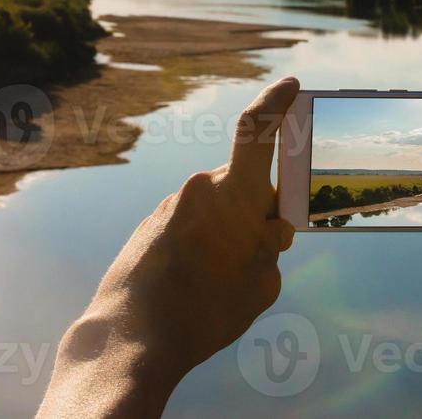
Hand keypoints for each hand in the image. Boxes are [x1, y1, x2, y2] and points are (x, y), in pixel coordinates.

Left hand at [38, 77, 298, 417]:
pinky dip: (203, 246)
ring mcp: (170, 204)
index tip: (291, 86)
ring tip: (222, 285)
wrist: (131, 335)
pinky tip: (195, 285)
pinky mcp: (151, 224)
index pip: (257, 130)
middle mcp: (200, 187)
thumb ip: (271, 246)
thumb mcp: (262, 285)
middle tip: (265, 254)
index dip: (276, 103)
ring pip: (219, 210)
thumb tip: (267, 230)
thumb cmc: (205, 311)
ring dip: (230, 235)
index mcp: (234, 193)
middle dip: (261, 212)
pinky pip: (191, 226)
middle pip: (245, 186)